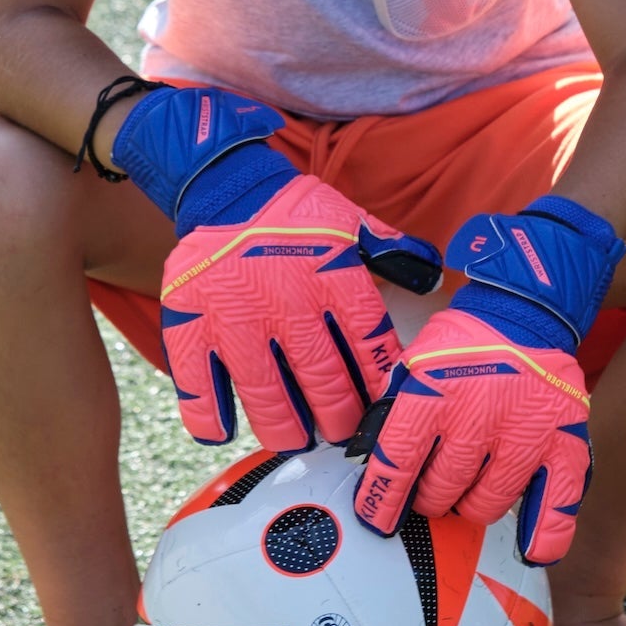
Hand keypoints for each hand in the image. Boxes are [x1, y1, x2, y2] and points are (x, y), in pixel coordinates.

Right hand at [112, 85, 440, 449]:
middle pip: (324, 384)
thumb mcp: (351, 222)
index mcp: (333, 276)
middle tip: (342, 434)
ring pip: (267, 397)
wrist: (226, 186)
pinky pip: (200, 389)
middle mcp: (287, 301)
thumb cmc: (296, 213)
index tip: (383, 410)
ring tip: (296, 440)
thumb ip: (393, 254)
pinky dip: (213, 419)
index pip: (370, 347)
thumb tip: (434, 279)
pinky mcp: (191, 324)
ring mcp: (235, 317)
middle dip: (339, 420)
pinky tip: (227, 430)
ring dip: (287, 430)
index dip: (379, 387)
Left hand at [350, 196, 624, 563]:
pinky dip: (543, 533)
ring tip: (466, 490)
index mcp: (433, 392)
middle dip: (428, 496)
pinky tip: (530, 545)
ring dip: (469, 504)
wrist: (524, 313)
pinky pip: (555, 505)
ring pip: (486, 503)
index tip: (377, 517)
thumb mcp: (414, 363)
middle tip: (431, 488)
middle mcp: (478, 416)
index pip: (398, 464)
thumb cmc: (463, 343)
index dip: (381, 500)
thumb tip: (370, 461)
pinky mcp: (563, 441)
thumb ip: (395, 410)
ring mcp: (524, 433)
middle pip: (440, 490)